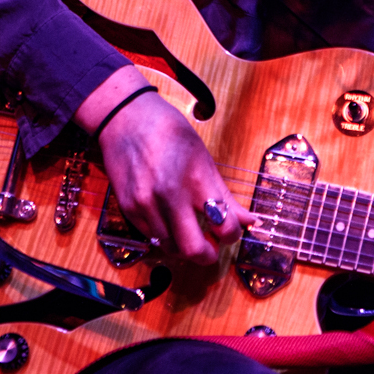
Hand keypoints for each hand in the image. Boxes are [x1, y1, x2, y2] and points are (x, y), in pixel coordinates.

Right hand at [76, 66, 255, 264]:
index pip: (224, 226)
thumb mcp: (203, 158)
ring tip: (191, 231)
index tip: (231, 231)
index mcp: (196, 179)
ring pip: (171, 248)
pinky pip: (152, 237)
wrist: (125, 118)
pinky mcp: (128, 209)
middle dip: (208, 255)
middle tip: (212, 247)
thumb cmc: (169, 132)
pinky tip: (171, 222)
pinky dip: (165, 237)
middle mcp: (169, 196)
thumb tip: (248, 220)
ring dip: (184, 246)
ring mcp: (145, 204)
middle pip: (194, 250)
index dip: (233, 235)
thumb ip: (224, 194)